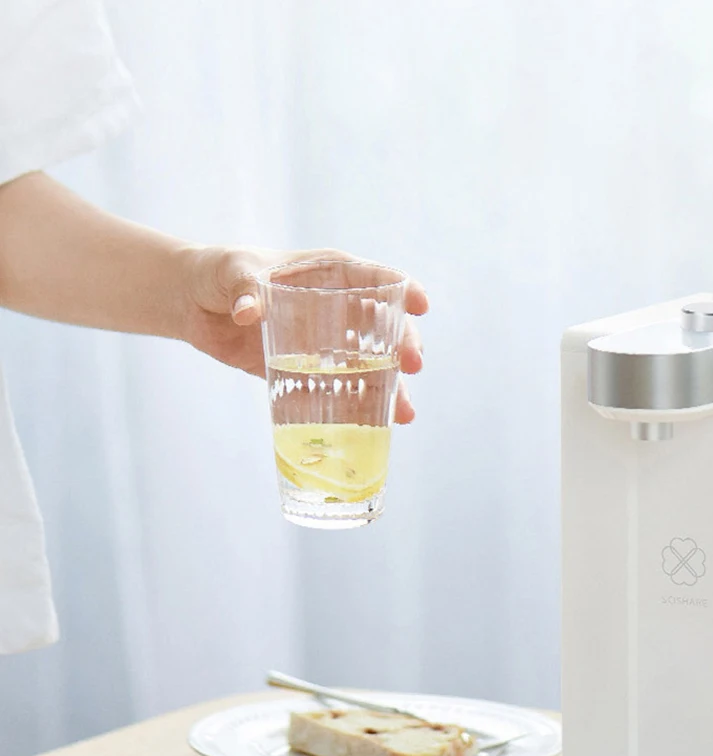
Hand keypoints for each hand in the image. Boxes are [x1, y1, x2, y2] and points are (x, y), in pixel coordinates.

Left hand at [175, 245, 427, 422]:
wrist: (192, 303)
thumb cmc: (220, 271)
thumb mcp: (233, 270)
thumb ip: (245, 287)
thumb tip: (249, 311)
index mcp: (327, 274)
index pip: (375, 279)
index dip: (403, 290)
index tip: (421, 306)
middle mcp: (336, 309)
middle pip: (384, 328)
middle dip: (403, 346)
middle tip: (412, 366)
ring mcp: (324, 344)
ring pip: (369, 367)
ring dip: (389, 389)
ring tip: (403, 414)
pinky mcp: (304, 372)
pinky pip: (335, 392)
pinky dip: (352, 411)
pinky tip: (369, 428)